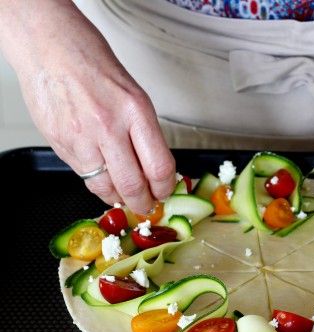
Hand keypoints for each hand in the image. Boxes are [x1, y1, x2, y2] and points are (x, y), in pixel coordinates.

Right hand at [0, 0, 175, 213]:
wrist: (50, 47)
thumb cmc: (95, 66)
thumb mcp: (135, 97)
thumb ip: (145, 134)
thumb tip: (156, 169)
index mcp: (135, 111)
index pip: (159, 167)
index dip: (166, 188)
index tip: (166, 192)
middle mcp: (108, 126)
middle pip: (133, 185)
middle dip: (144, 203)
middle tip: (147, 206)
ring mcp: (81, 138)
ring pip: (105, 188)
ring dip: (118, 198)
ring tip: (125, 196)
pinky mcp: (60, 144)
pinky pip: (84, 176)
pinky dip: (97, 183)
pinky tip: (104, 180)